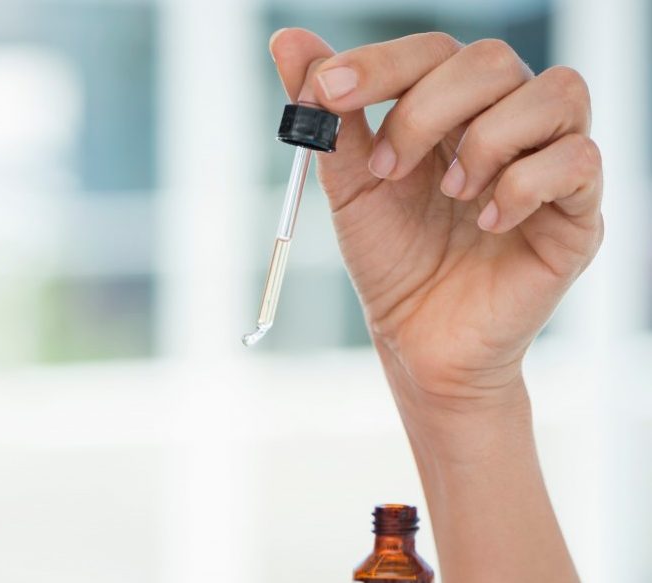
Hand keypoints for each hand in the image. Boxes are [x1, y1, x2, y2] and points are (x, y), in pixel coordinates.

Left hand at [270, 30, 602, 406]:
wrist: (417, 340)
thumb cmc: (392, 259)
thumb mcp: (351, 185)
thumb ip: (331, 117)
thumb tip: (287, 41)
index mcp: (452, 110)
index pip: (433, 51)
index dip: (382, 62)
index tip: (328, 91)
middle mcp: (507, 122)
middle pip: (491, 61)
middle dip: (426, 109)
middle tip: (388, 166)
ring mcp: (550, 162)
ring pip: (554, 91)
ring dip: (484, 139)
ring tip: (449, 194)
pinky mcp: (579, 212)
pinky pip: (579, 160)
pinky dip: (525, 184)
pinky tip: (488, 223)